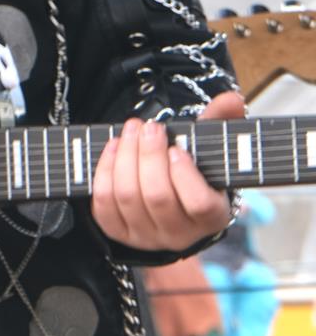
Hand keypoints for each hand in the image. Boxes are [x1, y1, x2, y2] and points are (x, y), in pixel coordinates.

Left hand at [92, 90, 244, 252]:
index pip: (199, 203)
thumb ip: (222, 123)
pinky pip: (104, 204)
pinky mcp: (118, 233)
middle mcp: (180, 235)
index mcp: (212, 217)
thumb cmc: (193, 172)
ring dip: (124, 157)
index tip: (176, 148)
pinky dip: (104, 172)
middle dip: (148, 155)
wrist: (169, 201)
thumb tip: (232, 98)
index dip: (184, 174)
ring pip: (128, 197)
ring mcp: (147, 237)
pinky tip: (113, 148)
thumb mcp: (211, 150)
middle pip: (157, 196)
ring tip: (130, 131)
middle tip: (148, 127)